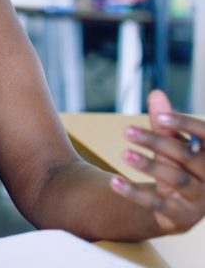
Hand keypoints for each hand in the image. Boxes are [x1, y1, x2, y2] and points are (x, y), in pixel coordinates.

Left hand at [109, 89, 204, 233]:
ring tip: (124, 154)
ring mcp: (199, 199)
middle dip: (156, 142)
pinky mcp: (181, 217)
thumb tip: (156, 93)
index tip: (161, 117)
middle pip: (185, 156)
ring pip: (176, 179)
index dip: (185, 125)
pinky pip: (157, 204)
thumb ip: (163, 122)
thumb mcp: (170, 143)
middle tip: (126, 130)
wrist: (180, 207)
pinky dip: (134, 193)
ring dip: (149, 166)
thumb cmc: (177, 164)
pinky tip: (114, 182)